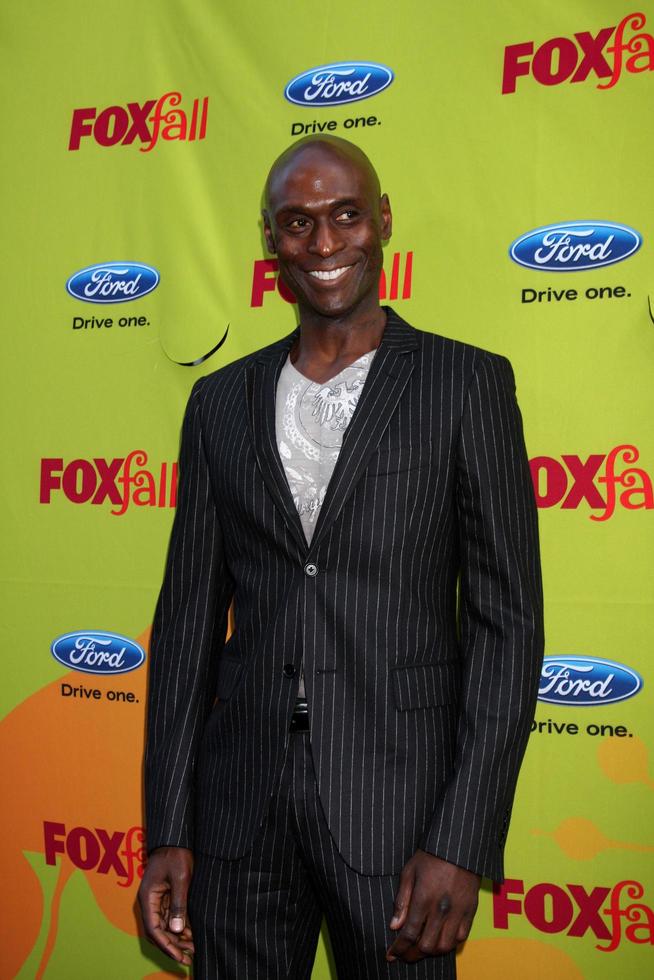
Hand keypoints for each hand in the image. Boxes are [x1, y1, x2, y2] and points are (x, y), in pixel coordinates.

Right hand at [138, 846, 194, 965]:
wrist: (176, 838)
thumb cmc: (176, 854)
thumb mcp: (180, 878)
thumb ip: (178, 903)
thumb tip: (177, 930)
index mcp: (148, 898)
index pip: (154, 929)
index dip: (166, 945)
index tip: (179, 957)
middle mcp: (149, 901)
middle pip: (158, 931)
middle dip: (173, 945)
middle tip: (189, 956)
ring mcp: (156, 899)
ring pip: (164, 925)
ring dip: (177, 937)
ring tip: (193, 948)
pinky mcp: (165, 896)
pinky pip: (170, 916)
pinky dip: (179, 926)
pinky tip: (190, 933)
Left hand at [387, 850, 479, 962]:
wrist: (459, 845)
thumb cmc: (431, 855)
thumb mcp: (409, 871)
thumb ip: (402, 900)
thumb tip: (394, 925)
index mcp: (424, 898)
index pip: (409, 934)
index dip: (399, 948)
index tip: (392, 954)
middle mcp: (441, 909)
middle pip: (426, 945)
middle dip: (412, 955)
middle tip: (404, 955)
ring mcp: (458, 911)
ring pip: (445, 946)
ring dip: (431, 952)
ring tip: (421, 949)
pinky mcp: (470, 910)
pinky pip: (461, 937)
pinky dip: (450, 944)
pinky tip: (440, 940)